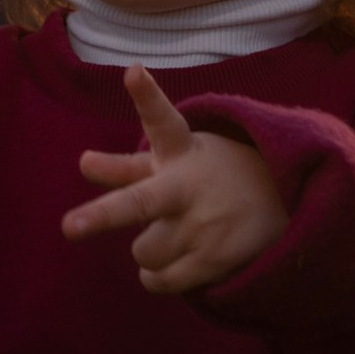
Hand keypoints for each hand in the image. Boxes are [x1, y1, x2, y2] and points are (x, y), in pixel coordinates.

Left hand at [60, 67, 284, 294]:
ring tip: (175, 235)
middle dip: (102, 215)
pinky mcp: (216, 259)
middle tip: (69, 227)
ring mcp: (203, 225)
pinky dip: (157, 277)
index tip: (133, 72)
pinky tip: (177, 259)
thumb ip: (126, 167)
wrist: (285, 203)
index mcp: (180, 151)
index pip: (162, 120)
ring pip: (142, 252)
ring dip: (149, 250)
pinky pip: (160, 281)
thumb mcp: (174, 163)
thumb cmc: (209, 179)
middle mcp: (188, 186)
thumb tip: (82, 164)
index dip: (146, 96)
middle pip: (139, 203)